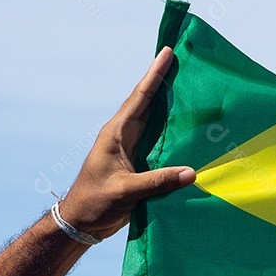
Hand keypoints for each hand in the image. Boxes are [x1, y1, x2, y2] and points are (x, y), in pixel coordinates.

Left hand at [57, 47, 196, 238]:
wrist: (82, 222)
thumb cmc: (96, 202)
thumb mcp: (127, 191)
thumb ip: (158, 182)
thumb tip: (192, 173)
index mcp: (117, 134)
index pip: (139, 98)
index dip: (154, 75)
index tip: (167, 52)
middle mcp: (123, 136)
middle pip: (147, 103)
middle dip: (163, 82)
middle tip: (182, 61)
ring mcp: (130, 149)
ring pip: (153, 121)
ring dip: (169, 105)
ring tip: (188, 87)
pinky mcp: (136, 163)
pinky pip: (157, 141)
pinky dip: (171, 132)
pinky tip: (186, 128)